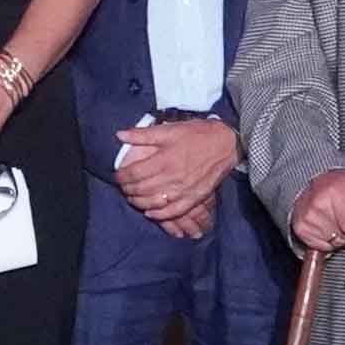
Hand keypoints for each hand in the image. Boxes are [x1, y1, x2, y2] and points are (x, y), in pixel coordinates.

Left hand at [111, 112, 236, 236]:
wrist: (226, 143)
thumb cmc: (197, 134)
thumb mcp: (169, 130)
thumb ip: (143, 135)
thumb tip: (119, 135)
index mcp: (164, 159)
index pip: (135, 173)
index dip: (122, 176)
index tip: (117, 176)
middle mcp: (173, 177)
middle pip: (142, 189)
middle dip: (128, 190)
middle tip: (123, 187)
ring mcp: (184, 190)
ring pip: (154, 203)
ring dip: (139, 203)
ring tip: (132, 199)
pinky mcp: (194, 197)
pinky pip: (174, 211)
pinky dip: (159, 215)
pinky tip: (150, 213)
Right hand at [290, 165, 344, 257]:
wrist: (313, 180)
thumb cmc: (342, 184)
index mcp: (341, 190)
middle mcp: (321, 202)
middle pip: (344, 237)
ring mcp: (309, 215)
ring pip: (334, 243)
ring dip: (339, 237)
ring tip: (336, 220)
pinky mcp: (300, 227)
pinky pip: (322, 246)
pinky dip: (327, 241)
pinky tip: (326, 226)